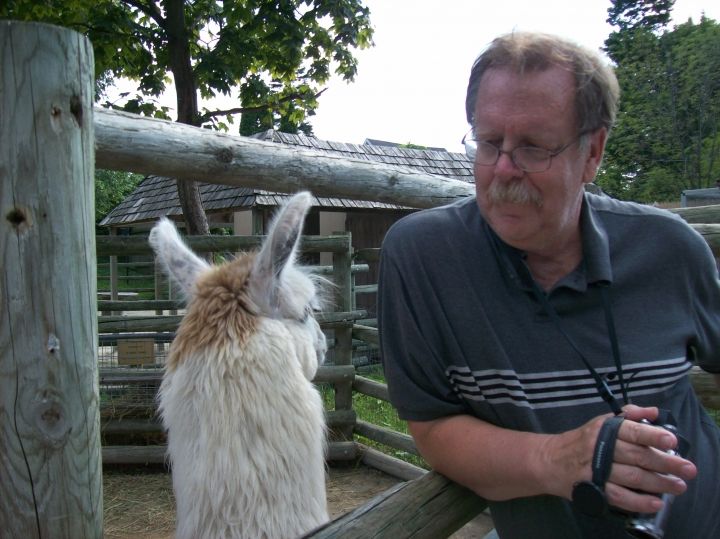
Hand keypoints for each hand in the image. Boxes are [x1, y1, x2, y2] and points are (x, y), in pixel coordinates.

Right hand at [541, 405, 696, 513]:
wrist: (549, 460)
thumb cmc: (580, 441)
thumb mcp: (601, 422)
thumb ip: (629, 416)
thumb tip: (653, 411)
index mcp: (605, 429)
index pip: (632, 431)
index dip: (652, 435)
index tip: (671, 441)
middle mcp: (600, 448)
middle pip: (637, 456)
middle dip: (665, 462)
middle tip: (687, 468)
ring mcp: (596, 470)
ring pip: (632, 477)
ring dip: (658, 483)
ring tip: (677, 486)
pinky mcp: (593, 488)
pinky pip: (619, 496)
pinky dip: (638, 501)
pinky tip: (654, 502)